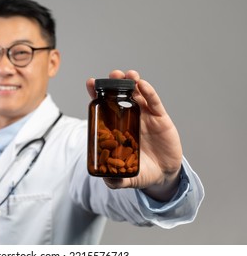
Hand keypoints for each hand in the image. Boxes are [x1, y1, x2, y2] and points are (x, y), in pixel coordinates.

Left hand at [86, 70, 181, 201]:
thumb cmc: (142, 172)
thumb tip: (105, 179)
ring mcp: (145, 116)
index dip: (97, 94)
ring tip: (127, 75)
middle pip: (120, 96)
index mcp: (117, 128)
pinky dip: (149, 93)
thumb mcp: (127, 178)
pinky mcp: (160, 118)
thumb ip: (116, 180)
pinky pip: (154, 102)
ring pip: (138, 94)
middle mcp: (129, 118)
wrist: (165, 175)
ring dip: (132, 82)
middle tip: (111, 76)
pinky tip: (143, 85)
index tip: (90, 82)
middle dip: (115, 83)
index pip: (105, 107)